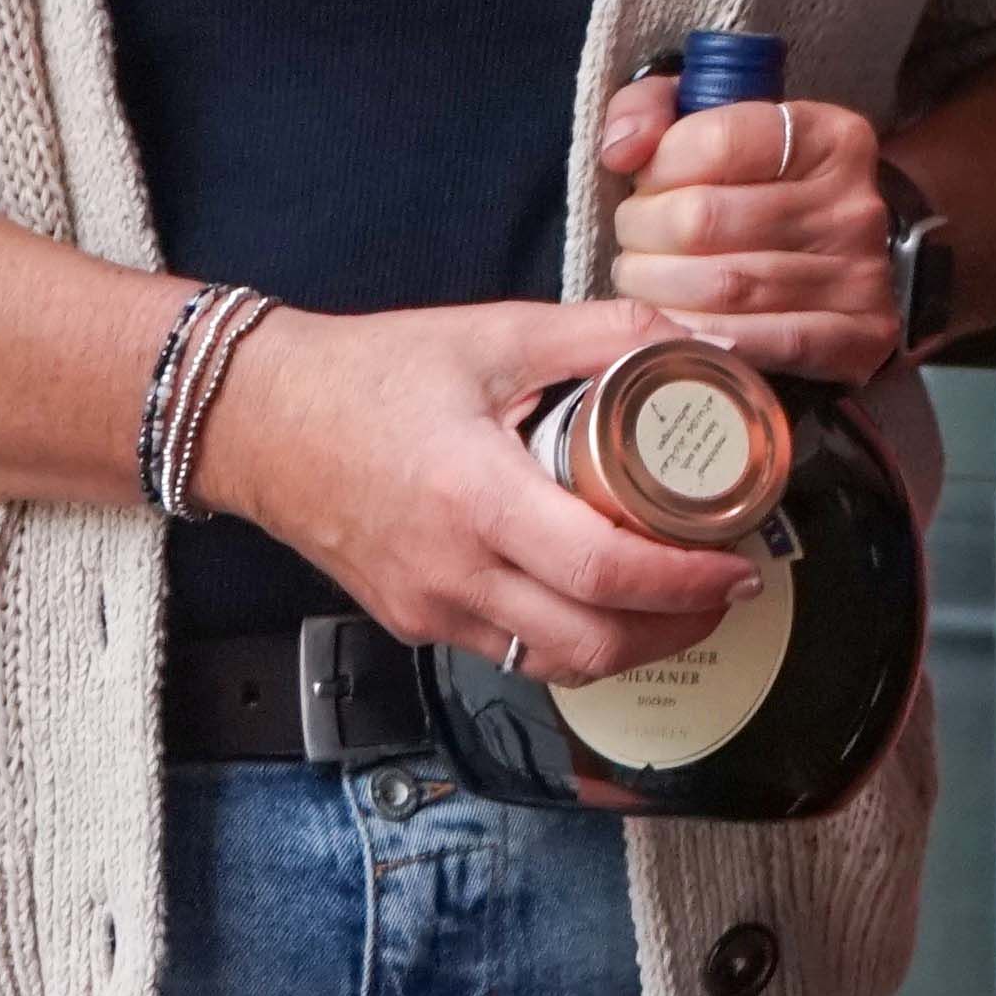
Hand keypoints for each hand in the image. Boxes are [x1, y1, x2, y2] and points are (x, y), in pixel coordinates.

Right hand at [188, 297, 759, 683]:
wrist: (258, 420)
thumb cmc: (372, 372)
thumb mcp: (497, 332)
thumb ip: (609, 333)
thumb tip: (709, 344)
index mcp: (477, 497)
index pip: (601, 569)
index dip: (684, 580)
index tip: (737, 564)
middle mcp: (452, 572)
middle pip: (591, 642)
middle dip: (678, 627)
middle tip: (728, 587)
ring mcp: (430, 609)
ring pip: (554, 663)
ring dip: (631, 644)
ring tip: (681, 597)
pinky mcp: (414, 621)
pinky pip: (512, 651)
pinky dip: (573, 637)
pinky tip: (606, 596)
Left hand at [599, 76, 898, 379]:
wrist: (828, 263)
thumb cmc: (750, 191)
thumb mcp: (705, 124)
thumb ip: (650, 106)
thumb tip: (623, 149)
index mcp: (827, 137)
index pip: (717, 141)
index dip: (658, 170)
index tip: (647, 186)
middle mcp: (852, 203)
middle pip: (705, 219)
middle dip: (642, 237)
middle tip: (635, 245)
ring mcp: (861, 274)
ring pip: (721, 287)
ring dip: (657, 291)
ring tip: (648, 284)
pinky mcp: (860, 336)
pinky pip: (758, 344)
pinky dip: (698, 341)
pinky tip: (672, 332)